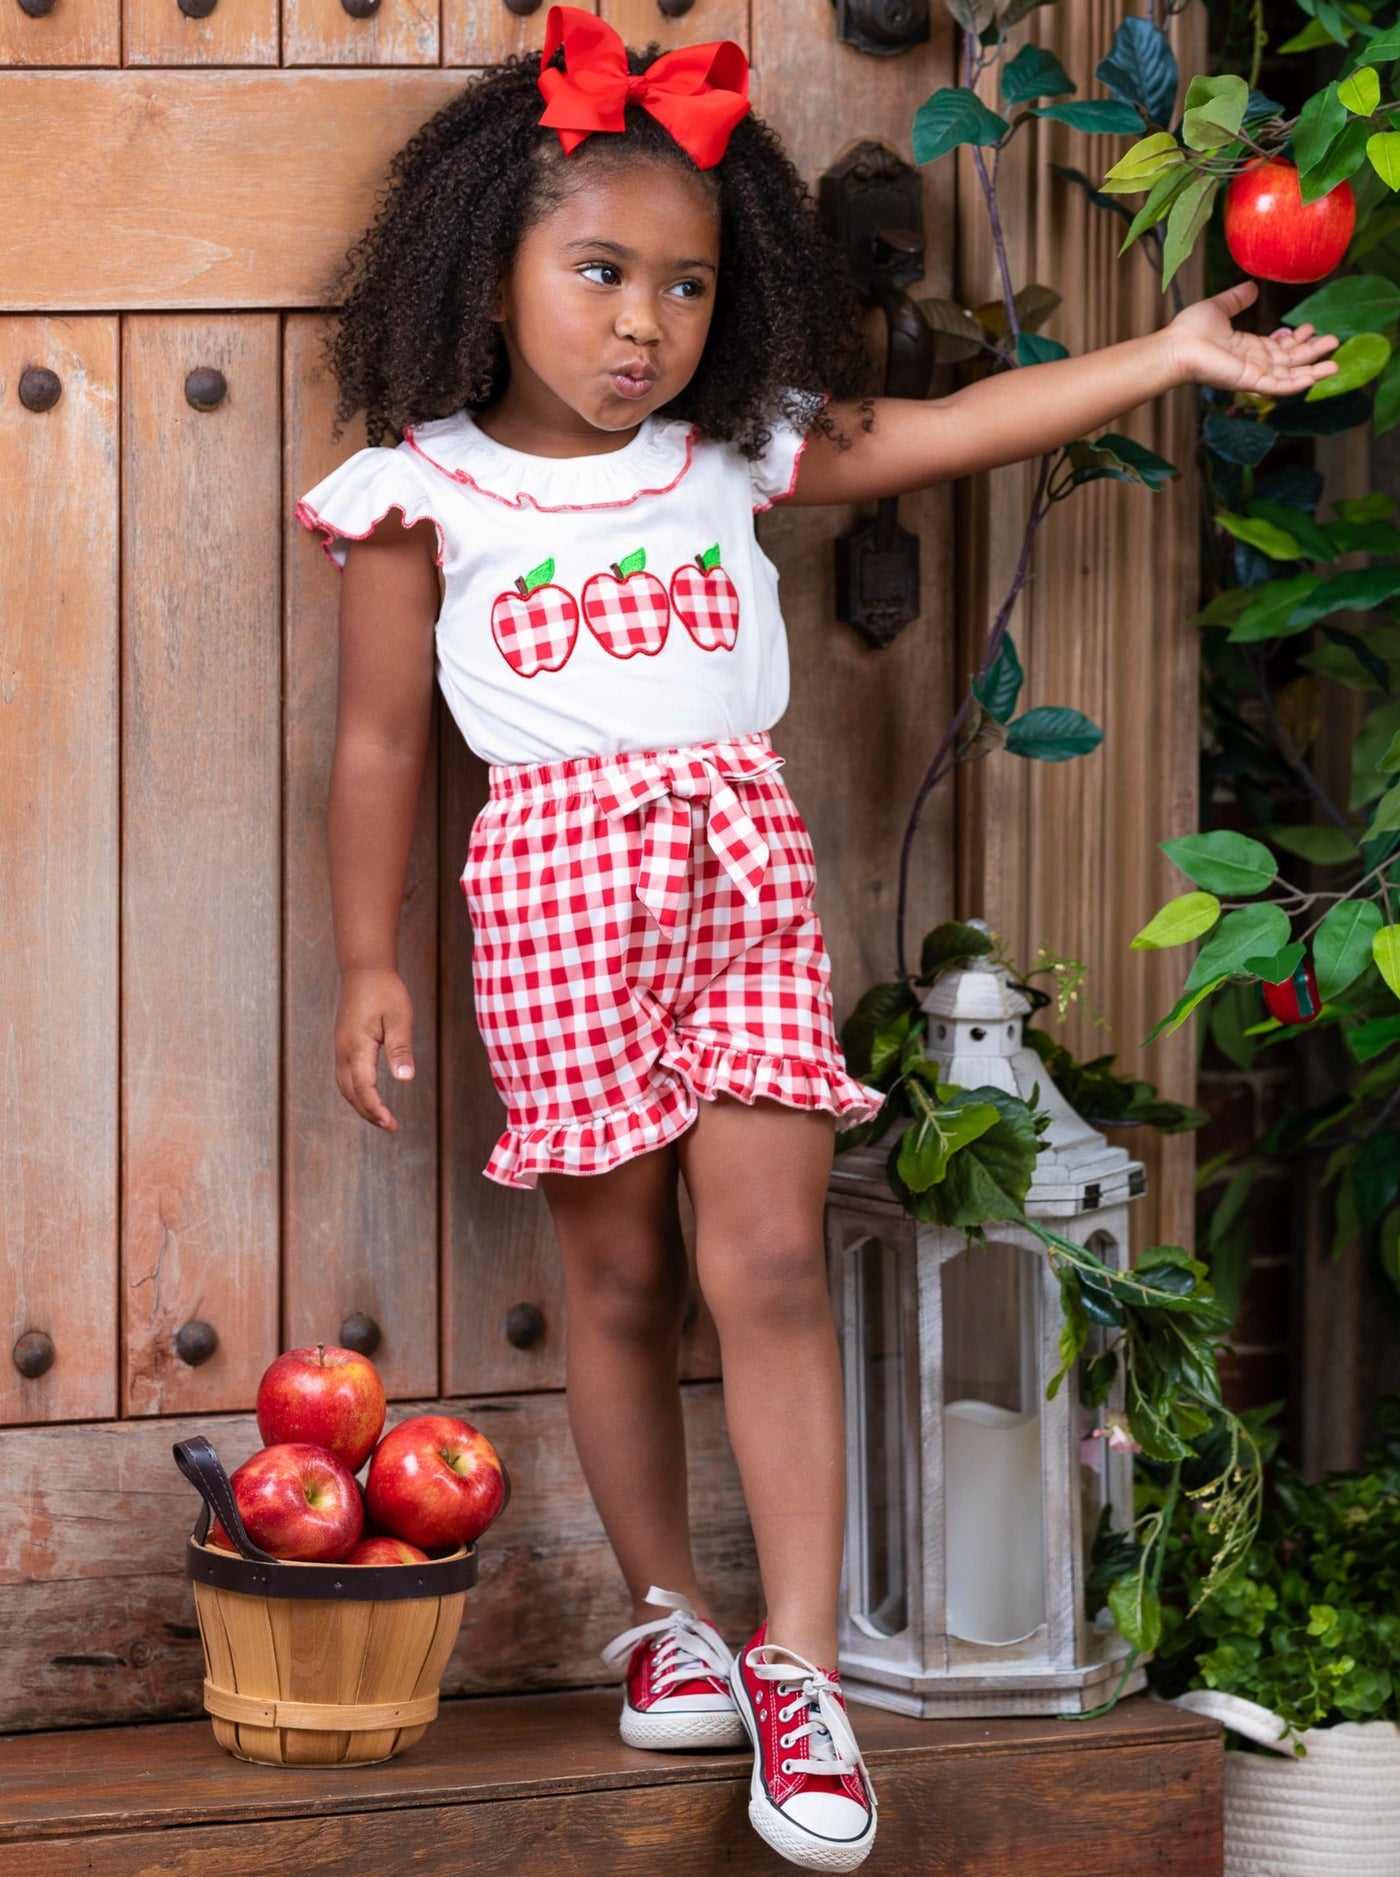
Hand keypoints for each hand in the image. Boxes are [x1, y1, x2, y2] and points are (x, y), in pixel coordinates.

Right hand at [335, 967, 414, 1130]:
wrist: (364, 970)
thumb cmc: (385, 992)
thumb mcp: (399, 1019)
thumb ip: (401, 1050)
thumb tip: (405, 1080)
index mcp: (356, 1047)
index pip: (363, 1088)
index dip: (376, 1109)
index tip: (391, 1124)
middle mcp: (343, 1051)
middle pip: (350, 1093)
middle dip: (368, 1113)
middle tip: (390, 1126)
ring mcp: (340, 1048)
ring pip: (344, 1087)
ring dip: (360, 1105)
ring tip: (381, 1117)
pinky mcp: (342, 1044)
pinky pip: (344, 1076)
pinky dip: (355, 1092)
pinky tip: (369, 1096)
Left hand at [1165, 279, 1340, 395]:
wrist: (1174, 347)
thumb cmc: (1189, 330)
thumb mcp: (1219, 306)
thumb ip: (1237, 298)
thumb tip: (1252, 287)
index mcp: (1246, 347)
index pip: (1278, 346)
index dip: (1296, 339)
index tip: (1310, 327)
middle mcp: (1252, 362)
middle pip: (1290, 360)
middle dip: (1312, 352)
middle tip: (1333, 341)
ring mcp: (1252, 373)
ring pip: (1289, 374)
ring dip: (1313, 370)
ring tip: (1335, 364)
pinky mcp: (1249, 382)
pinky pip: (1277, 385)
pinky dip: (1296, 383)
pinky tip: (1314, 377)